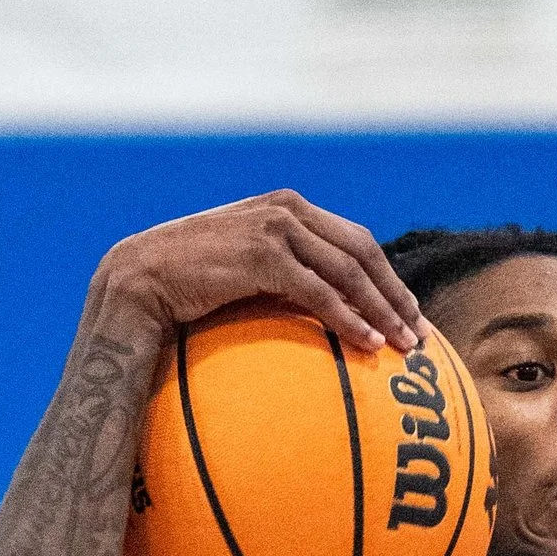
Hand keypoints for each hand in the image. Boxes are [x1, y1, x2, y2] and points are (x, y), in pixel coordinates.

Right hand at [92, 192, 420, 356]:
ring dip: (382, 310)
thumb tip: (307, 319)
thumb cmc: (181, 287)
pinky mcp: (262, 255)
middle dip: (395, 295)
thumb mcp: (237, 273)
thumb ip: (274, 279)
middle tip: (420, 335)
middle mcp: (286, 209)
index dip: (386, 279)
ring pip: (348, 269)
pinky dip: (348, 318)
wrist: (136, 281)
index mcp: (286, 208)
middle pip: (362, 251)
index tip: (408, 314)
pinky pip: (319, 291)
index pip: (353, 240)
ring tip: (403, 346)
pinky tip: (367, 345)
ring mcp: (275, 228)